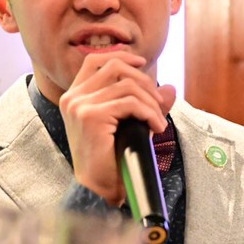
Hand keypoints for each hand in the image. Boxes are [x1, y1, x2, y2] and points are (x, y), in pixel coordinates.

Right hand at [59, 52, 175, 204]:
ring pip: (128, 86)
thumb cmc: (113, 158)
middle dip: (144, 81)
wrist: (99, 187)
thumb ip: (146, 104)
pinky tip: (156, 128)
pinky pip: (130, 103)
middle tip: (158, 104)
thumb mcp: (130, 124)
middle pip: (115, 67)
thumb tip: (170, 88)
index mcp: (75, 96)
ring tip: (158, 122)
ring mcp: (79, 105)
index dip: (121, 56)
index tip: (143, 64)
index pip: (95, 60)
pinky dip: (150, 113)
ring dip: (151, 103)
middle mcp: (73, 97)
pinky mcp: (91, 116)